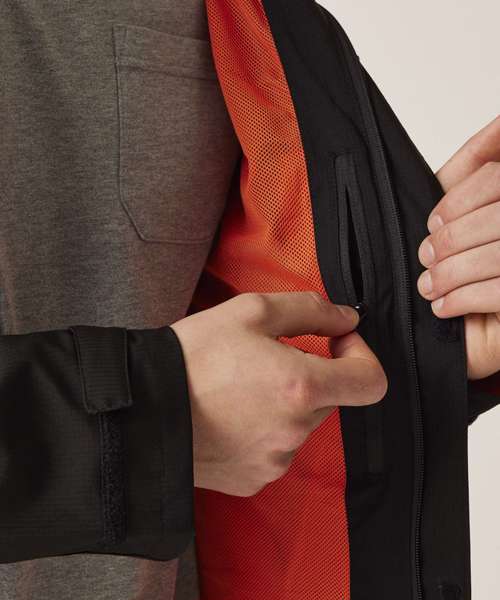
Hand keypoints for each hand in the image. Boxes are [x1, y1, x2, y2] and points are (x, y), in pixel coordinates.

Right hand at [172, 292, 386, 495]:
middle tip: (264, 358)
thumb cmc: (191, 358)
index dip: (361, 354)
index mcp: (302, 388)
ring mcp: (274, 461)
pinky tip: (230, 415)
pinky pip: (275, 448)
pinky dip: (263, 428)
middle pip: (330, 398)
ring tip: (238, 387)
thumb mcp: (251, 312)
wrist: (140, 411)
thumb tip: (348, 318)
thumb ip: (311, 310)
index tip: (336, 340)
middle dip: (309, 374)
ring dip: (283, 402)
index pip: (371, 381)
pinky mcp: (253, 479)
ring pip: (300, 423)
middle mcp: (295, 432)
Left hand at [417, 115, 499, 378]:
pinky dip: (465, 300)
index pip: (495, 178)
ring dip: (452, 273)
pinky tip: (445, 307)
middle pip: (498, 217)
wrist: (472, 328)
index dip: (457, 201)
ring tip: (429, 286)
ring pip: (498, 255)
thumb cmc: (472, 257)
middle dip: (451, 240)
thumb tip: (498, 124)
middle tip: (426, 258)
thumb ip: (478, 163)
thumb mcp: (468, 202)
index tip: (432, 224)